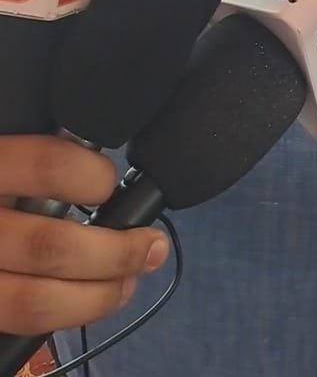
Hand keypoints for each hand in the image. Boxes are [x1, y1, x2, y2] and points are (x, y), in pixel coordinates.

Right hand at [0, 137, 167, 335]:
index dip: (91, 175)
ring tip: (131, 278)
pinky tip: (89, 300)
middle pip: (50, 246)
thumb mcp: (3, 147)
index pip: (47, 165)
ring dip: (99, 295)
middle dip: (115, 251)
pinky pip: (19, 327)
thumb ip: (28, 150)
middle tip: (149, 244)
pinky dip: (65, 317)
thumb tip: (87, 142)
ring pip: (36, 302)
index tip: (107, 181)